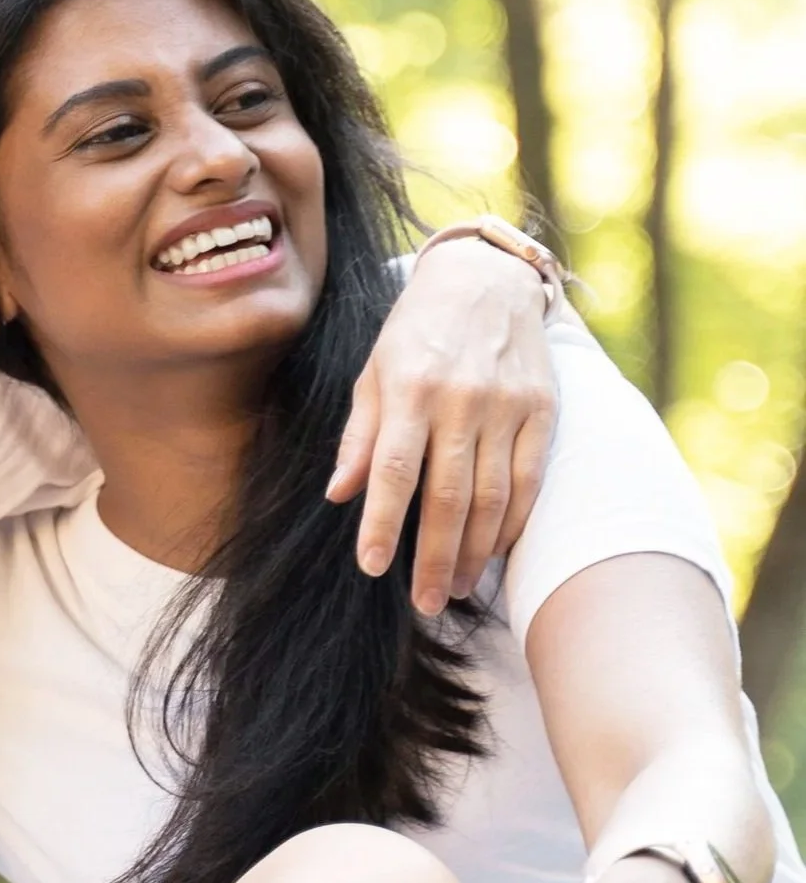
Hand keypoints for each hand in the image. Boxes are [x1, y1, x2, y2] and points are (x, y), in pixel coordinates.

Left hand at [327, 236, 553, 612]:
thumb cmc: (416, 331)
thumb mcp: (374, 371)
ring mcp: (507, 406)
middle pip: (449, 495)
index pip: (395, 470)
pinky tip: (495, 552)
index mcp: (411, 388)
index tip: (373, 566)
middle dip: (435, 557)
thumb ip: (360, 434)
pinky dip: (513, 523)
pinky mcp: (542, 411)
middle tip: (423, 602)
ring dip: (475, 552)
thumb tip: (339, 493)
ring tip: (454, 588)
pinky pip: (529, 481)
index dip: (383, 523)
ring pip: (494, 496)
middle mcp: (462, 399)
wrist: (486, 280)